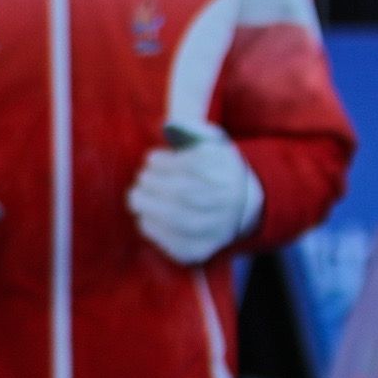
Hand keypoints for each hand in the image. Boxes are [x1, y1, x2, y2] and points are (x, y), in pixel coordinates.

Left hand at [127, 125, 262, 264]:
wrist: (242, 206)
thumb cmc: (214, 168)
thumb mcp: (210, 141)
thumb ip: (190, 128)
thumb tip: (169, 126)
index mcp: (227, 171)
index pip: (192, 166)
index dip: (163, 163)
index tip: (151, 160)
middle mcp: (227, 201)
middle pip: (183, 193)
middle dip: (152, 185)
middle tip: (141, 180)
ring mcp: (216, 229)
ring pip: (178, 220)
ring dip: (148, 207)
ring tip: (136, 197)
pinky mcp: (202, 250)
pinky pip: (173, 243)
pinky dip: (152, 229)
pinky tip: (145, 217)